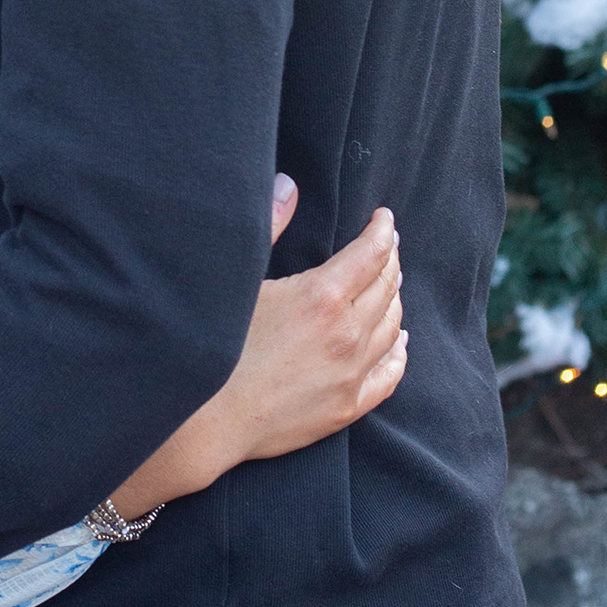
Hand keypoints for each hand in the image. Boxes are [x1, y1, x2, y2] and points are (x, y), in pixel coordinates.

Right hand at [110, 183, 403, 517]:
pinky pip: (391, 374)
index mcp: (323, 296)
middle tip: (386, 246)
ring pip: (392, 326)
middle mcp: (348, 333)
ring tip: (390, 284)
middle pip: (387, 286)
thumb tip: (288, 186)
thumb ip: (269, 227)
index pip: (371, 253)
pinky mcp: (348, 407)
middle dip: (389, 259)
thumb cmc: (215, 345)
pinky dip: (399, 351)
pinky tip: (399, 341)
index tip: (383, 218)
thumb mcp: (240, 278)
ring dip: (394, 300)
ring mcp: (352, 373)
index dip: (381, 230)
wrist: (207, 420)